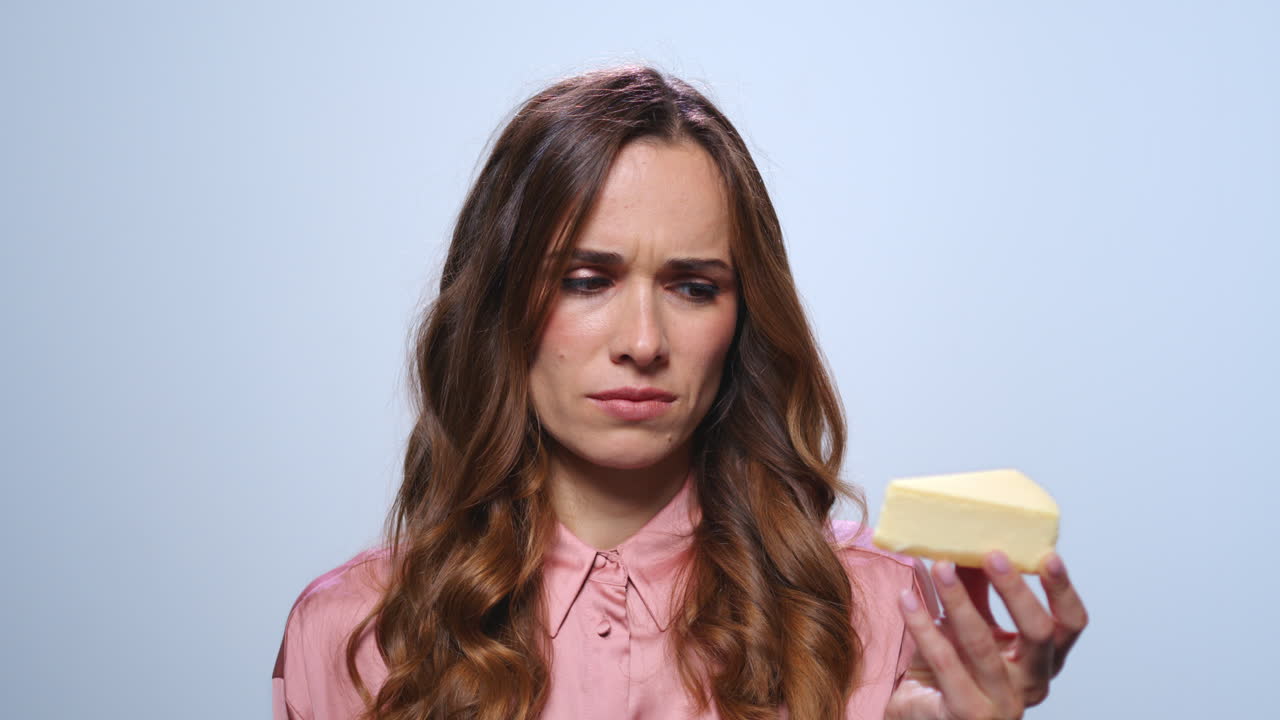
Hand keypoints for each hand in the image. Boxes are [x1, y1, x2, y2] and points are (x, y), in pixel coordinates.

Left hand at [885, 551, 1087, 719]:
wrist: (919, 711)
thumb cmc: (951, 667)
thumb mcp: (970, 623)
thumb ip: (977, 589)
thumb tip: (971, 541)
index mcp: (1042, 660)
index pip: (1070, 625)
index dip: (1062, 591)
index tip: (1048, 556)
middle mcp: (1031, 684)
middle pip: (1038, 634)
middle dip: (1016, 590)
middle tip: (991, 554)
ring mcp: (1002, 704)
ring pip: (983, 645)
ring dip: (959, 600)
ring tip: (940, 566)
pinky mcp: (968, 713)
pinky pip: (945, 663)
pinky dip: (923, 626)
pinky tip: (907, 600)